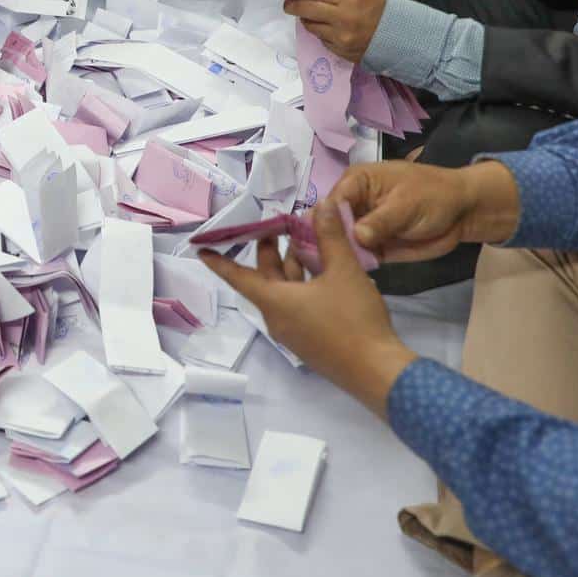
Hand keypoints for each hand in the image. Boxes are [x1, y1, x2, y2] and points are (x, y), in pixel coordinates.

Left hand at [200, 209, 417, 416]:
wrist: (377, 371)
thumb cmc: (353, 318)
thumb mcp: (343, 270)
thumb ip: (330, 235)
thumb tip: (322, 205)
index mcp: (274, 302)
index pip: (238, 276)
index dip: (219, 260)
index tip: (200, 249)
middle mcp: (277, 318)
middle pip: (266, 280)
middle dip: (270, 252)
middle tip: (277, 226)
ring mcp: (294, 333)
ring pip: (286, 292)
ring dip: (294, 267)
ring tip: (308, 242)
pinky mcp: (312, 342)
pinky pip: (299, 306)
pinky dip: (305, 285)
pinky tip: (327, 271)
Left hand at [283, 0, 386, 61]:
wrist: (403, 37)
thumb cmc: (382, 9)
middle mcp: (342, 18)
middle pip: (305, 10)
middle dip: (293, 6)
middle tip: (289, 5)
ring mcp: (340, 38)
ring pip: (311, 27)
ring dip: (309, 21)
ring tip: (316, 17)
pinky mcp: (341, 52)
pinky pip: (323, 41)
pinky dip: (323, 34)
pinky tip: (331, 30)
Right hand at [315, 159, 521, 264]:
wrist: (462, 213)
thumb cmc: (434, 196)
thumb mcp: (406, 205)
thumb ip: (380, 221)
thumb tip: (356, 236)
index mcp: (355, 183)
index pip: (329, 203)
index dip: (322, 223)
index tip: (318, 246)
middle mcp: (352, 204)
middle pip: (328, 225)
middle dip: (324, 243)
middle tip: (318, 267)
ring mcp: (361, 226)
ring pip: (339, 243)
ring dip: (335, 257)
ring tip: (328, 275)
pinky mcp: (372, 246)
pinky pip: (356, 257)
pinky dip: (352, 266)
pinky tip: (344, 279)